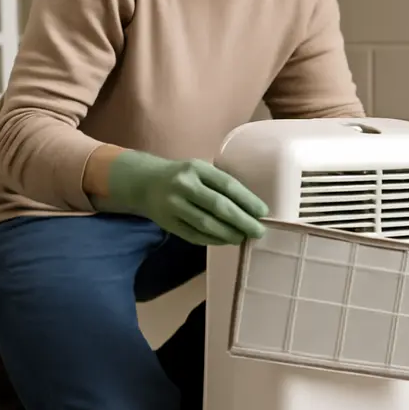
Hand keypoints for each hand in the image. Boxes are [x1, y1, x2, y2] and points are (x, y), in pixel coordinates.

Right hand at [99, 151, 268, 245]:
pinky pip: (195, 235)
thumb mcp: (200, 170)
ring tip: (243, 238)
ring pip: (206, 224)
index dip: (247, 200)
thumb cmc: (184, 176)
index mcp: (197, 168)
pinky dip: (213, 240)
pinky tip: (226, 240)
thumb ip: (220, 184)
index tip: (263, 212)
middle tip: (258, 231)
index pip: (227, 185)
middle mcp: (184, 186)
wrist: (145, 183)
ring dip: (229, 234)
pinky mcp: (168, 223)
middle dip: (242, 221)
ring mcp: (174, 205)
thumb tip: (252, 209)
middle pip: (218, 206)